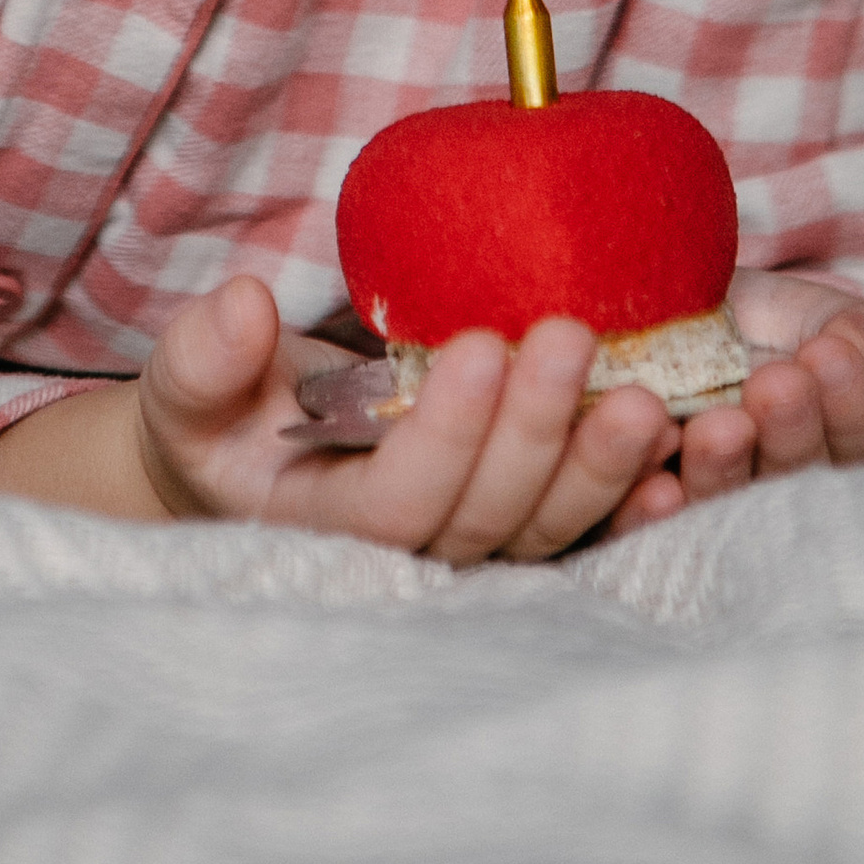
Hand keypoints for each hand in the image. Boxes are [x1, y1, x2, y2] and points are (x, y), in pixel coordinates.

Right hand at [132, 276, 681, 561]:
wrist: (254, 457)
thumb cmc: (223, 415)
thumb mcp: (191, 385)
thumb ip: (206, 357)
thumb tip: (245, 307)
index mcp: (324, 529)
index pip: (397, 501)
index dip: (443, 434)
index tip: (472, 343)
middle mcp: (407, 556)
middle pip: (488, 517)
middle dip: (536, 429)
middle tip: (571, 336)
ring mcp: (468, 544)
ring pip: (545, 529)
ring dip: (600, 467)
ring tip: (646, 398)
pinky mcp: (513, 522)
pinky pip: (580, 529)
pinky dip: (630, 503)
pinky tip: (673, 463)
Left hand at [600, 270, 863, 539]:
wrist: (659, 317)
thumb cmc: (760, 325)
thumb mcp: (822, 318)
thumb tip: (860, 352)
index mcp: (837, 457)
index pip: (858, 446)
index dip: (848, 406)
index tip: (829, 354)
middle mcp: (778, 502)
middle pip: (792, 484)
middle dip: (790, 433)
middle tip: (779, 385)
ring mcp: (707, 517)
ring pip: (720, 508)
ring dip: (723, 469)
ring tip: (719, 425)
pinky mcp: (638, 522)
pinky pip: (644, 533)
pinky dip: (651, 512)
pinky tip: (659, 484)